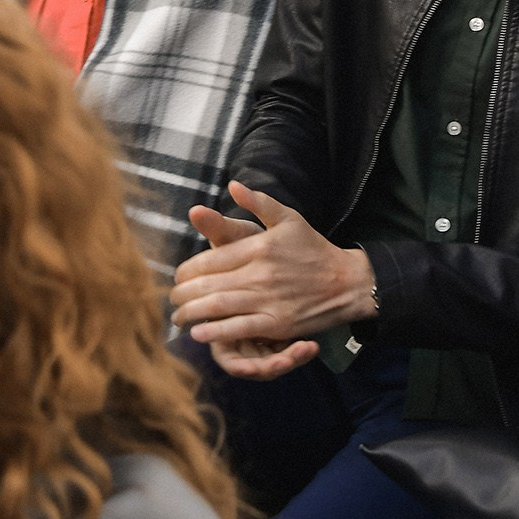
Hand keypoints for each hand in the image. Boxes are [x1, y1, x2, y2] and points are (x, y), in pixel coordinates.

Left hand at [171, 183, 373, 378]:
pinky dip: (214, 332)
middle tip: (172, 300)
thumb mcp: (289, 218)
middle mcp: (260, 273)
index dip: (187, 271)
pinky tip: (198, 333)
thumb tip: (232, 185)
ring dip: (190, 314)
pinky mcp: (277, 323)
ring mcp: (268, 300)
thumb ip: (258, 202)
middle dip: (182, 294)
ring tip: (178, 318)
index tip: (178, 277)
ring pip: (217, 307)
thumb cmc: (313, 249)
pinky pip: (238, 329)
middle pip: (207, 285)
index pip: (210, 259)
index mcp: (259, 246)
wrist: (346, 282)